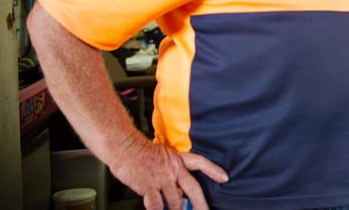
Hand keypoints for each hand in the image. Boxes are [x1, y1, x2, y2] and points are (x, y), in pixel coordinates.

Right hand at [109, 133, 228, 209]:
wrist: (123, 145)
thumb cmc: (139, 150)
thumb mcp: (161, 155)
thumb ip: (171, 170)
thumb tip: (177, 189)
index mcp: (177, 158)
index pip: (200, 162)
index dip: (213, 170)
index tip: (224, 178)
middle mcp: (172, 168)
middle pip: (193, 188)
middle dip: (201, 204)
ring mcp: (161, 178)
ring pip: (176, 201)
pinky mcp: (148, 186)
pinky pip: (156, 204)